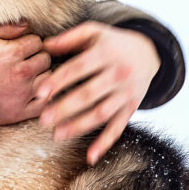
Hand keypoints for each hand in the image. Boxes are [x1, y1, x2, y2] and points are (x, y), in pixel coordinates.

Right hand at [0, 23, 50, 125]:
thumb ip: (6, 28)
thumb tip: (26, 24)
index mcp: (14, 52)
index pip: (37, 42)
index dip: (28, 43)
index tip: (20, 48)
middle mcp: (23, 72)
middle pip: (45, 59)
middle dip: (36, 58)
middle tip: (24, 62)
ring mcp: (25, 93)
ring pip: (48, 78)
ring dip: (41, 75)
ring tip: (26, 77)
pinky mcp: (22, 111)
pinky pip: (44, 101)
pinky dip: (43, 96)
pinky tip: (34, 92)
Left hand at [35, 22, 159, 164]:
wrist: (149, 52)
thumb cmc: (113, 42)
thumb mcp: (94, 32)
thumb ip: (70, 37)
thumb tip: (44, 46)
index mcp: (105, 53)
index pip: (77, 68)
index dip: (58, 81)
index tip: (39, 93)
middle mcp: (117, 74)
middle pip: (88, 94)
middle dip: (65, 108)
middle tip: (43, 119)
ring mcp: (125, 93)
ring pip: (101, 113)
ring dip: (79, 126)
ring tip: (57, 135)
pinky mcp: (131, 108)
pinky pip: (118, 128)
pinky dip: (105, 143)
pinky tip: (90, 157)